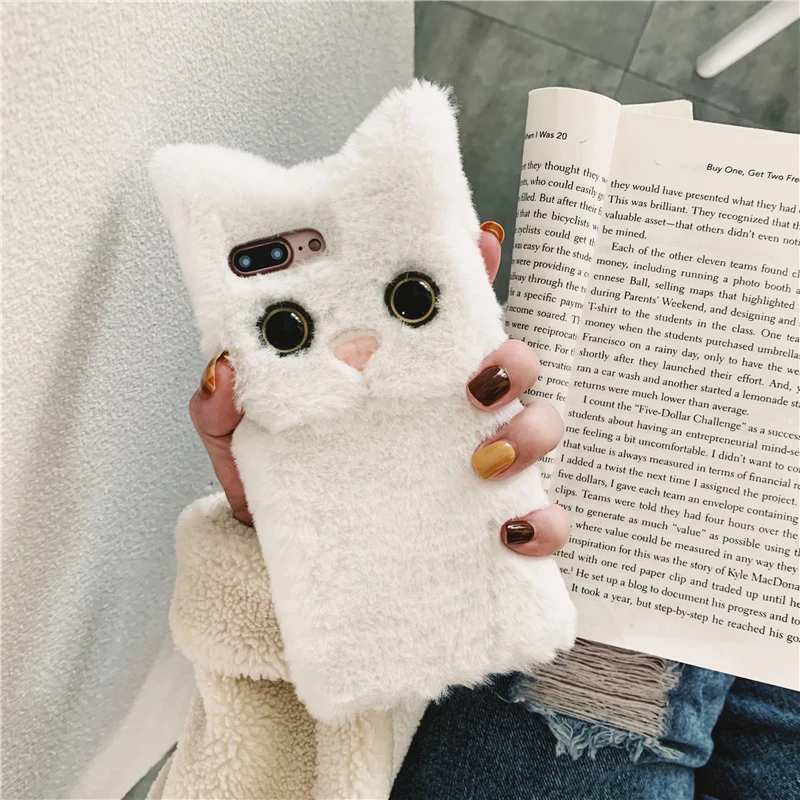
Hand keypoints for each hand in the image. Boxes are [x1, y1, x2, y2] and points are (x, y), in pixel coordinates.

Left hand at [189, 221, 569, 556]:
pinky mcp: (482, 517)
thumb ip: (222, 402)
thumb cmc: (271, 487)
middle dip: (511, 358)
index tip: (477, 243)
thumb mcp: (236, 437)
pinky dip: (542, 523)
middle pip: (508, 359)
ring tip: (486, 459)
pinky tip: (513, 532)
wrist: (280, 563)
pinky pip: (538, 515)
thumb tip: (225, 368)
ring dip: (531, 431)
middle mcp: (441, 408)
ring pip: (537, 424)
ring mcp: (472, 458)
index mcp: (395, 373)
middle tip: (476, 380)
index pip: (442, 309)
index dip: (469, 267)